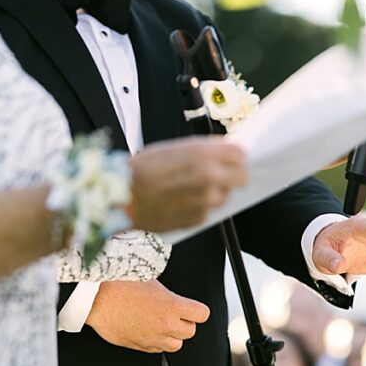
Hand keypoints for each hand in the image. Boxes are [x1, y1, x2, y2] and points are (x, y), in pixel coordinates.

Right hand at [85, 280, 209, 353]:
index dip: (197, 310)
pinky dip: (157, 342)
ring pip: (176, 345)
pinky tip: (147, 329)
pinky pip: (157, 350)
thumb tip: (172, 297)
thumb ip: (167, 294)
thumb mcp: (150, 279)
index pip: (202, 314)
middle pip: (190, 331)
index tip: (192, 308)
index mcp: (172, 306)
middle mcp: (165, 325)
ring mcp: (152, 338)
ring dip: (173, 336)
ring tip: (162, 323)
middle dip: (185, 323)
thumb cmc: (120, 284)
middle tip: (174, 314)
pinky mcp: (138, 346)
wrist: (95, 297)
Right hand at [128, 137, 247, 231]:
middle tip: (222, 175)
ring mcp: (206, 199)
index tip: (232, 159)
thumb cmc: (142, 170)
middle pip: (242, 177)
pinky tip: (181, 201)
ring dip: (214, 192)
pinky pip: (209, 211)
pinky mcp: (200, 218)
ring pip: (225, 195)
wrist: (123, 196)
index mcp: (203, 153)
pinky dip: (200, 207)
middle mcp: (209, 176)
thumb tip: (223, 151)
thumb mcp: (174, 148)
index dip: (236, 157)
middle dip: (234, 175)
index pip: (240, 154)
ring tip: (190, 189)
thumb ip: (203, 150)